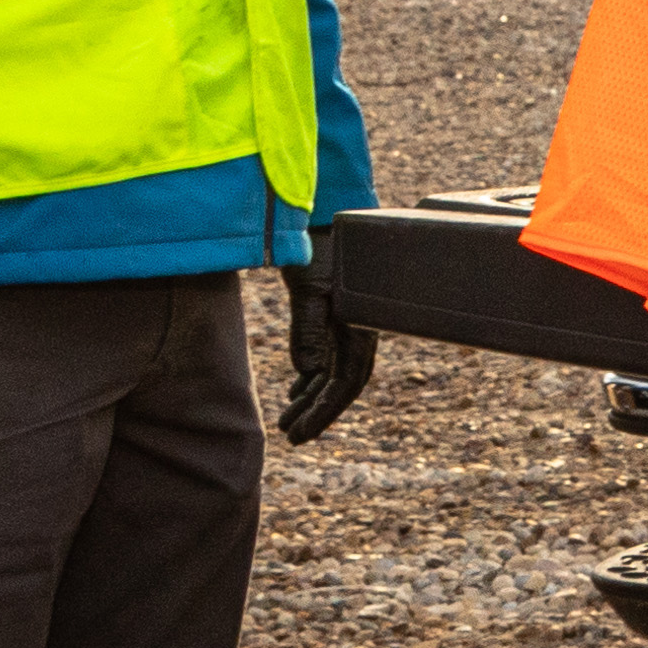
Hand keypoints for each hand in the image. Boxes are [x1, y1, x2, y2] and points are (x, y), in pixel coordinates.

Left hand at [278, 262, 375, 445]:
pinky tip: (297, 387)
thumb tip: (308, 374)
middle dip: (315, 412)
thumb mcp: (311, 288)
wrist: (327, 211)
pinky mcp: (331, 310)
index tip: (300, 436)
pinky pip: (325, 353)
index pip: (345, 384)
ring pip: (330, 371)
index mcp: (359, 328)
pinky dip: (310, 374)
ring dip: (310, 396)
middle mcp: (357, 330)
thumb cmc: (321, 246)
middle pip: (339, 384)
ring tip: (287, 418)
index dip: (323, 414)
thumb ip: (309, 331)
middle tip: (290, 436)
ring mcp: (346, 322)